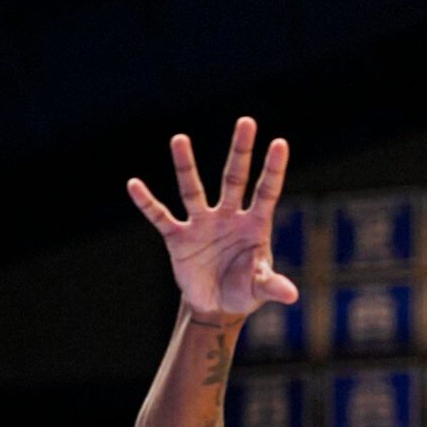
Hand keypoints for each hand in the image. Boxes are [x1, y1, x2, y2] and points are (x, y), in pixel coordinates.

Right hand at [127, 118, 298, 324]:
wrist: (215, 306)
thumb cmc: (244, 291)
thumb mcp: (259, 289)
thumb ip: (271, 285)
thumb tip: (292, 295)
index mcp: (254, 225)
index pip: (266, 191)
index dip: (273, 169)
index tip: (280, 142)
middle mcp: (228, 217)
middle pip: (234, 177)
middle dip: (240, 151)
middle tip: (247, 121)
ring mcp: (202, 224)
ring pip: (193, 189)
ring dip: (186, 166)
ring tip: (179, 139)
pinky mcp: (178, 238)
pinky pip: (160, 216)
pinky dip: (147, 202)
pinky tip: (134, 185)